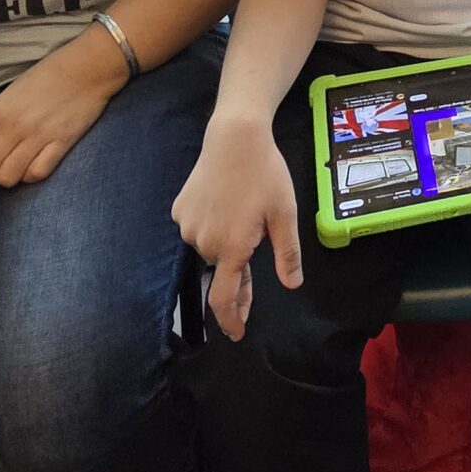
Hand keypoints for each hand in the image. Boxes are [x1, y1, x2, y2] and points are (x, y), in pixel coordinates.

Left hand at [0, 60, 112, 197]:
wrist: (84, 69)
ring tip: (6, 176)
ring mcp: (37, 137)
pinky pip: (37, 174)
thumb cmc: (44, 78)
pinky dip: (30, 177)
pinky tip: (30, 169)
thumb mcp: (8, 96)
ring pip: (8, 178)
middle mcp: (12, 128)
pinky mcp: (60, 144)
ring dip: (4, 181)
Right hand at [172, 119, 302, 338]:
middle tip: (257, 240)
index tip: (237, 334)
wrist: (235, 137)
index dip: (230, 320)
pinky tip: (224, 203)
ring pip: (209, 247)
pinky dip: (210, 224)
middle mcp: (204, 241)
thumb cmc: (265, 174)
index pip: (224, 299)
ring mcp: (187, 225)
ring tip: (241, 210)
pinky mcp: (179, 209)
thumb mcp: (285, 213)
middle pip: (222, 267)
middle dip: (238, 265)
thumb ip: (287, 253)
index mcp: (232, 246)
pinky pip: (196, 228)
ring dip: (224, 242)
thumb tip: (291, 285)